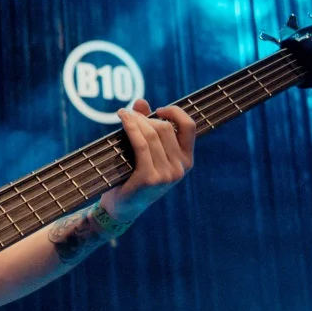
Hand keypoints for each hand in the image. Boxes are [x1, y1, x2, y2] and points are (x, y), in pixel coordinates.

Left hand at [100, 99, 196, 223]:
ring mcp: (166, 175)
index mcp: (186, 160)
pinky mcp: (149, 178)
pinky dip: (131, 128)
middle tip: (128, 114)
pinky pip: (140, 145)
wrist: (122, 208)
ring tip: (122, 114)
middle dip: (145, 117)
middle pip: (165, 128)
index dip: (175, 112)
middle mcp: (180, 168)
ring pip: (152, 134)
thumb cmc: (134, 177)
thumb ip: (146, 127)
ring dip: (135, 120)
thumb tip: (141, 101)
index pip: (189, 127)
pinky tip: (123, 119)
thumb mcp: (146, 152)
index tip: (159, 109)